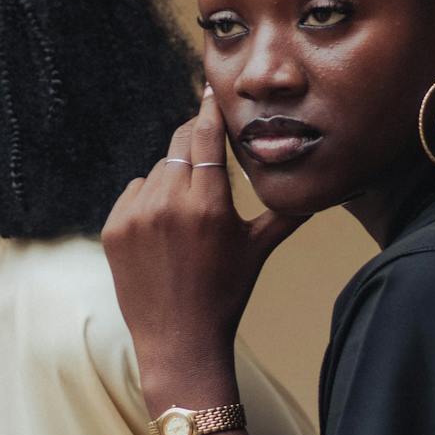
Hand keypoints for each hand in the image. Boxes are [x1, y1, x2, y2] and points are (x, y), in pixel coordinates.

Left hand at [102, 86, 306, 391]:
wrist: (179, 342)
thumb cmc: (225, 295)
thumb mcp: (258, 250)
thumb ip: (286, 213)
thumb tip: (320, 189)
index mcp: (208, 205)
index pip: (206, 135)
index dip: (209, 110)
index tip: (211, 92)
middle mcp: (169, 204)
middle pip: (180, 144)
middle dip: (194, 141)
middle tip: (206, 146)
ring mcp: (136, 216)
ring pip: (158, 169)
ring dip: (174, 177)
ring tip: (187, 214)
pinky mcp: (114, 229)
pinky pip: (134, 191)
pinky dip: (148, 199)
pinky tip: (163, 229)